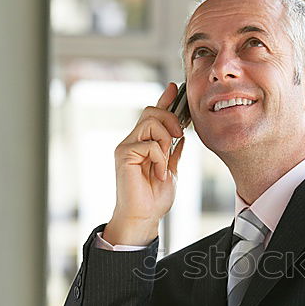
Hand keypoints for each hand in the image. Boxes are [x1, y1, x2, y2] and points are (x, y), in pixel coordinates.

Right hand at [104, 82, 185, 244]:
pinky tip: (159, 173)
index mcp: (144, 143)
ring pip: (150, 122)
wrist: (144, 217)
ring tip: (165, 160)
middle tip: (179, 136)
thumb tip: (181, 136)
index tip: (175, 88)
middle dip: (170, 119)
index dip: (164, 100)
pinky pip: (148, 144)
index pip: (153, 115)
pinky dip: (160, 158)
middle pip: (151, 111)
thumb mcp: (171, 170)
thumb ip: (173, 152)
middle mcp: (133, 141)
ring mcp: (127, 147)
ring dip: (164, 139)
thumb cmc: (154, 198)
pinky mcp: (124, 155)